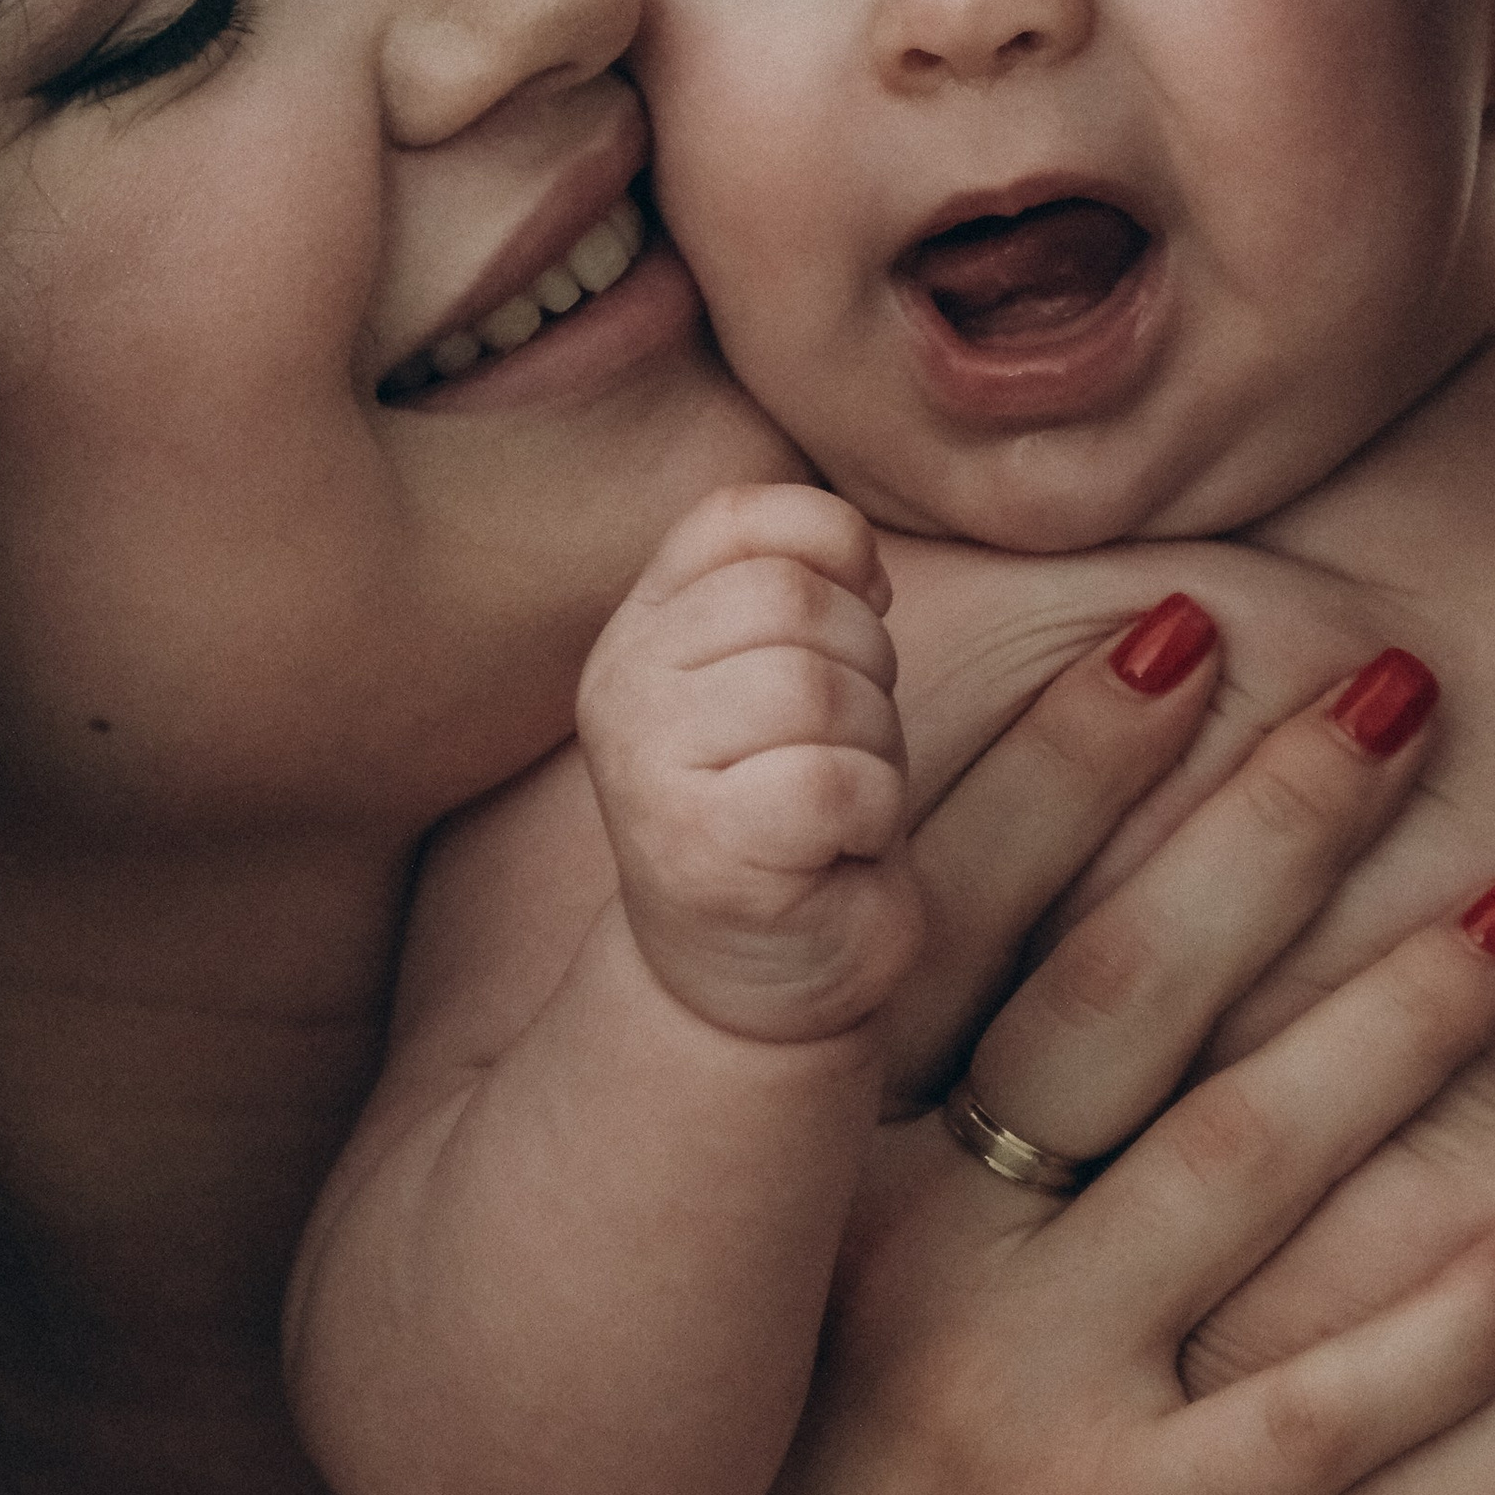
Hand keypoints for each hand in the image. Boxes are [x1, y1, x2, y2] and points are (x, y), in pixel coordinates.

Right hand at [578, 481, 919, 1043]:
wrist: (753, 976)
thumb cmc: (791, 811)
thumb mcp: (786, 667)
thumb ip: (796, 580)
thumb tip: (858, 547)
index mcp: (642, 623)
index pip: (747, 518)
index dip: (836, 556)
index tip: (852, 633)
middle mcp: (621, 682)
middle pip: (797, 599)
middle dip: (867, 672)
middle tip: (842, 752)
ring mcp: (647, 765)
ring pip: (819, 687)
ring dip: (873, 751)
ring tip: (835, 805)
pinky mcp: (697, 846)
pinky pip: (834, 781)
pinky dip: (870, 815)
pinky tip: (834, 852)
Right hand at [707, 646, 1494, 1494]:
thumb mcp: (760, 1305)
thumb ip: (850, 1129)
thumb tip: (947, 923)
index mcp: (812, 1179)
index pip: (952, 918)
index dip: (1072, 759)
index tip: (1185, 621)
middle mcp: (903, 1261)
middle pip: (1117, 993)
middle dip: (1268, 823)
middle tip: (1404, 686)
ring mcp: (1015, 1405)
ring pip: (1243, 1164)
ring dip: (1402, 1019)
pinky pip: (1320, 1417)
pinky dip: (1449, 1326)